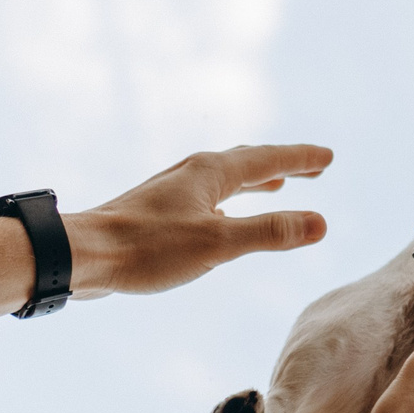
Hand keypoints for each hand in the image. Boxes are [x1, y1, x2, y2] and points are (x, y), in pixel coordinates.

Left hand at [0, 145, 331, 325]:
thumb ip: (271, 233)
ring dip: (256, 182)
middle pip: (248, 164)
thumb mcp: (219, 244)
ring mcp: (174, 191)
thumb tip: (320, 223)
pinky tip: (223, 216)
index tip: (328, 157)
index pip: (268, 160)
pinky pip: (209, 198)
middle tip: (313, 168)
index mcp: (211, 173)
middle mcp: (193, 174)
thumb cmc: (148, 248)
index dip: (300, 159)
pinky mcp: (159, 212)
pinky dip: (231, 200)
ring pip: (226, 180)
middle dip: (282, 166)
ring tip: (276, 186)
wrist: (85, 255)